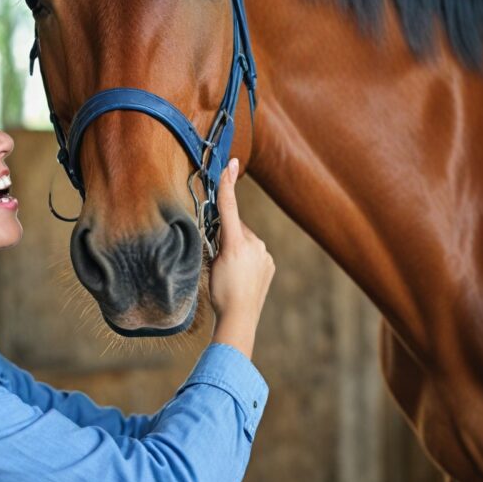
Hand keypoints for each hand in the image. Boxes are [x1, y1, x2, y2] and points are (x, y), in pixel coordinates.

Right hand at [209, 158, 274, 359]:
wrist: (240, 318)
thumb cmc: (221, 291)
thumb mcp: (212, 262)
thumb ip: (219, 240)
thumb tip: (224, 228)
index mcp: (237, 242)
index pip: (229, 207)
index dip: (228, 184)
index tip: (232, 163)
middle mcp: (255, 244)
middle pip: (236, 228)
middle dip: (226, 236)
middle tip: (219, 258)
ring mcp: (265, 255)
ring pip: (245, 242)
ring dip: (237, 249)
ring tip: (230, 273)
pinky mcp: (270, 265)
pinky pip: (255, 254)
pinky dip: (246, 260)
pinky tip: (241, 277)